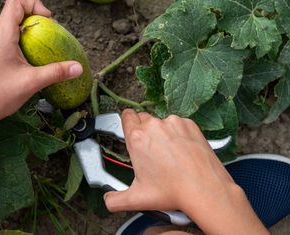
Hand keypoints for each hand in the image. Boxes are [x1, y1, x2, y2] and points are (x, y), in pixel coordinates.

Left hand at [0, 0, 82, 126]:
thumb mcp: (31, 82)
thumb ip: (56, 72)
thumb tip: (78, 67)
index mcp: (1, 34)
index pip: (16, 1)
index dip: (35, 4)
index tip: (49, 22)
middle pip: (14, 12)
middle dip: (35, 19)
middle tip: (49, 36)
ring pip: (9, 26)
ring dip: (27, 31)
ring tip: (40, 49)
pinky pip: (4, 39)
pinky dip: (19, 42)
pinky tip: (26, 61)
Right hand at [104, 109, 267, 234]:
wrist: (205, 189)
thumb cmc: (174, 191)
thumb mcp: (137, 199)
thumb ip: (115, 199)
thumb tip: (109, 200)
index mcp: (137, 138)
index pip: (125, 115)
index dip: (127, 122)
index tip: (130, 129)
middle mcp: (154, 127)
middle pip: (143, 118)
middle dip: (143, 130)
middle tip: (149, 149)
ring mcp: (173, 124)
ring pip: (161, 121)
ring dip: (162, 132)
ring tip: (168, 153)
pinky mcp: (189, 125)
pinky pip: (178, 123)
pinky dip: (178, 133)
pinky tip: (181, 150)